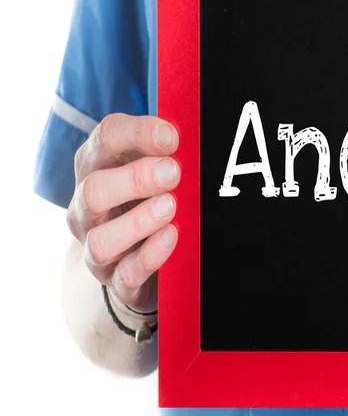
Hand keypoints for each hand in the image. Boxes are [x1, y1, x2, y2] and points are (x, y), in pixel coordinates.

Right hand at [66, 114, 180, 312]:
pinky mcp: (117, 282)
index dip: (138, 133)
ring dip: (138, 222)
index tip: (172, 137)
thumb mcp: (158, 165)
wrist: (141, 258)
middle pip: (94, 189)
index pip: (106, 138)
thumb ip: (169, 150)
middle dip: (135, 179)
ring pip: (101, 239)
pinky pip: (126, 274)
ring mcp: (98, 247)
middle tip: (173, 173)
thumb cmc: (153, 195)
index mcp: (98, 166)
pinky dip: (150, 256)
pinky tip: (172, 237)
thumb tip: (192, 136)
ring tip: (170, 207)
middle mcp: (88, 207)